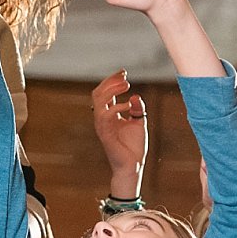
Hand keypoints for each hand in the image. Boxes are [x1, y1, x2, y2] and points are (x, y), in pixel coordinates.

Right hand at [90, 70, 146, 196]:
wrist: (133, 165)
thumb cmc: (133, 146)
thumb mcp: (138, 122)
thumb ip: (137, 109)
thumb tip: (134, 96)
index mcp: (109, 114)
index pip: (105, 92)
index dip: (112, 80)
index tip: (124, 72)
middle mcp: (102, 118)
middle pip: (98, 92)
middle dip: (110, 82)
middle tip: (125, 77)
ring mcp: (102, 125)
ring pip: (98, 100)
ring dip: (112, 90)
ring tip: (127, 86)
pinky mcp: (105, 133)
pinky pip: (106, 115)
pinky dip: (117, 106)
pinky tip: (128, 105)